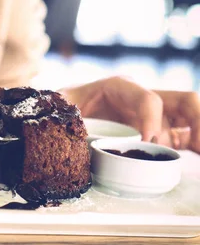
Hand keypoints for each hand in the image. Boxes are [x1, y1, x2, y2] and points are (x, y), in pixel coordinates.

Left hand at [59, 76, 199, 152]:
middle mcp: (144, 99)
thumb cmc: (63, 105)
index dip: (153, 119)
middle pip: (185, 101)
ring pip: (189, 118)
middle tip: (198, 147)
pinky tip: (199, 156)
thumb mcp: (60, 104)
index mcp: (121, 88)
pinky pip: (184, 137)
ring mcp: (155, 117)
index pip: (149, 98)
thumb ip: (61, 107)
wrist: (62, 111)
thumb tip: (67, 121)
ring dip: (199, 133)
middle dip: (198, 120)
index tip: (147, 143)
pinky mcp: (158, 134)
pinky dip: (195, 144)